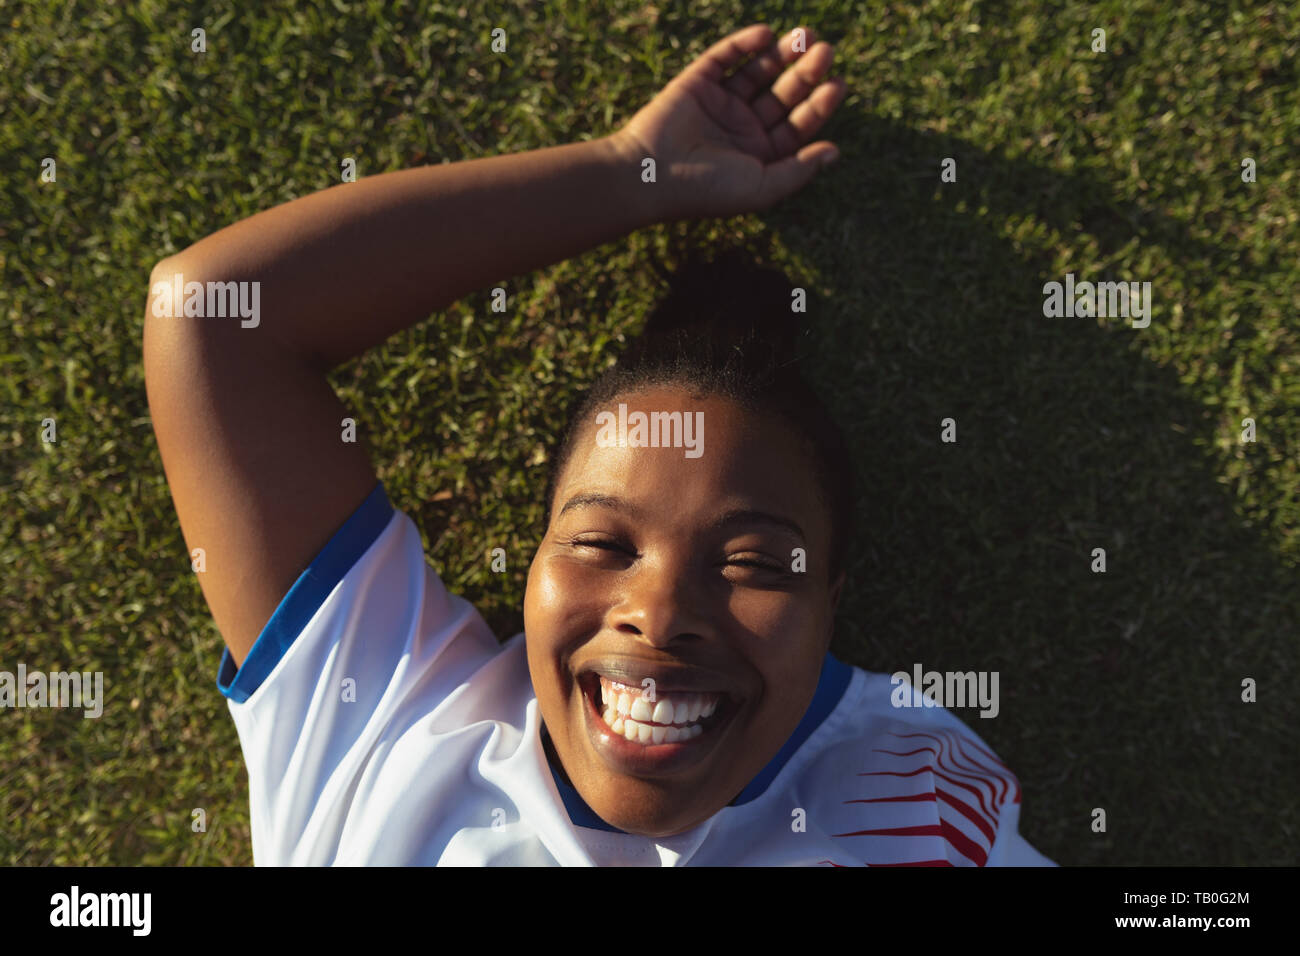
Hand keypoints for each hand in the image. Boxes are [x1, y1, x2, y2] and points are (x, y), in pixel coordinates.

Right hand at [611, 23, 846, 220]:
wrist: (651, 175)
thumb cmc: (707, 190)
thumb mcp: (762, 186)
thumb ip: (799, 169)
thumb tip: (835, 151)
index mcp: (759, 155)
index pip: (796, 125)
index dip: (819, 104)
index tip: (837, 84)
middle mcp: (742, 128)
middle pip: (783, 94)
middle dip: (805, 73)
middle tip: (826, 51)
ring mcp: (719, 103)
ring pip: (757, 72)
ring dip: (781, 53)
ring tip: (805, 35)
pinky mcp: (696, 83)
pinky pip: (723, 57)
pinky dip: (743, 44)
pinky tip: (765, 35)